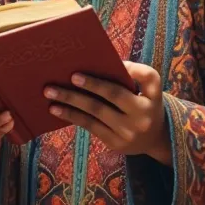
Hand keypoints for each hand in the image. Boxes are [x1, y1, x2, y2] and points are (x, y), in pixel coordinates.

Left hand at [44, 62, 171, 165]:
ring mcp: (127, 132)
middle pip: (112, 95)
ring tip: (50, 93)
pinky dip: (72, 116)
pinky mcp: (114, 143)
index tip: (112, 61)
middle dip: (89, 84)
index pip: (147, 78)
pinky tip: (56, 109)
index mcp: (153, 98)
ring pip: (95, 113)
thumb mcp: (150, 90)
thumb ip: (136, 74)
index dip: (130, 69)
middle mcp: (142, 116)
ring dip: (70, 103)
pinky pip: (90, 126)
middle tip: (67, 76)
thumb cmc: (145, 104)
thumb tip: (107, 62)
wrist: (155, 140)